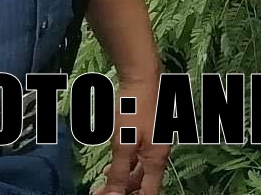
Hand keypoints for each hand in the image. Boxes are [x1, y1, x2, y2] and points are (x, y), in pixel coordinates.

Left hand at [98, 75, 169, 193]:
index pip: (150, 192)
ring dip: (121, 182)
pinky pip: (137, 159)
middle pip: (143, 184)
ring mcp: (154, 144)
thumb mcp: (123, 144)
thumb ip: (120, 172)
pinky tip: (110, 168)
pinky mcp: (147, 135)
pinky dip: (124, 168)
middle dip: (122, 192)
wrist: (141, 78)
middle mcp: (159, 154)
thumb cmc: (133, 110)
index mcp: (157, 158)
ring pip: (139, 172)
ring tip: (101, 186)